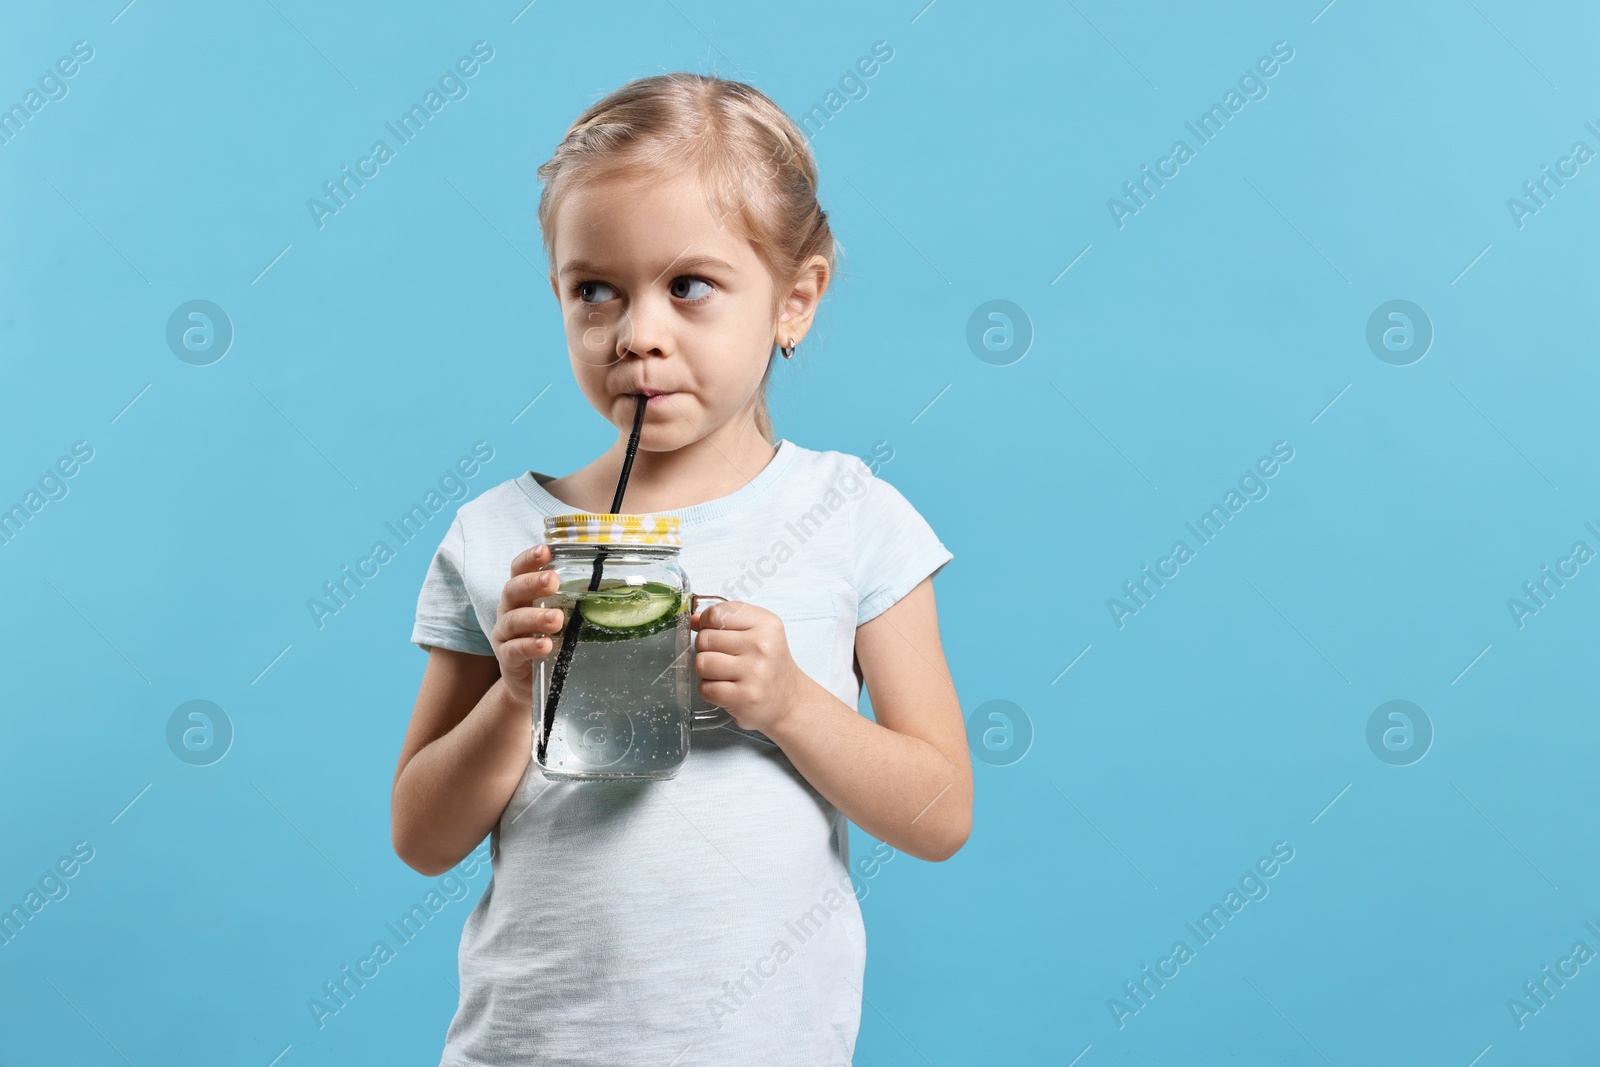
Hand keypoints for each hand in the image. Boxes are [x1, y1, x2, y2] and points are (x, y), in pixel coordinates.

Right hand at [490, 544, 566, 707]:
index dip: (529, 558)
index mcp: (523, 596)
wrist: (530, 685)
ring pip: (512, 620)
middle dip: (532, 583)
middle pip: (512, 590)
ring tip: (557, 619)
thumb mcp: (563, 620)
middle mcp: (509, 611)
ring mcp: (505, 636)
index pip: (519, 570)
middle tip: (553, 581)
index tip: (545, 550)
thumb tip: (622, 584)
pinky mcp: (507, 660)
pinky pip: (513, 650)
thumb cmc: (551, 643)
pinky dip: (529, 646)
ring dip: (535, 618)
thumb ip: (578, 603)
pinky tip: (545, 646)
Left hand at [690, 600, 807, 733]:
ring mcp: (754, 672)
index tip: (716, 633)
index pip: (716, 614)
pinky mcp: (745, 697)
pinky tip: (725, 688)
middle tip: (723, 657)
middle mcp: (762, 646)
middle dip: (706, 649)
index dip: (707, 624)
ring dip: (706, 671)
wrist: (790, 700)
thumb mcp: (757, 632)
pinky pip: (705, 688)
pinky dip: (709, 689)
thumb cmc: (769, 664)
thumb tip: (693, 619)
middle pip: (705, 639)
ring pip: (701, 663)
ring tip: (723, 673)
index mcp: (765, 624)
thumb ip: (725, 620)